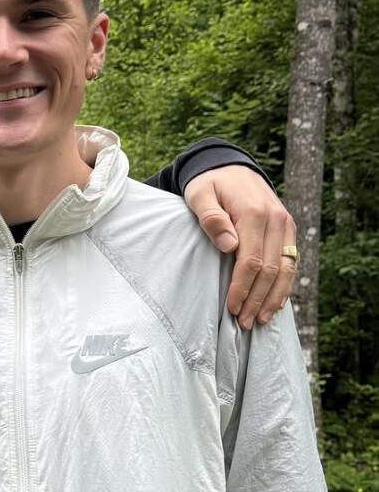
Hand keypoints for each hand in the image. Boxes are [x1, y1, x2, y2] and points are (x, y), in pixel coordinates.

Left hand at [183, 166, 296, 328]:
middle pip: (270, 270)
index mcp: (255, 214)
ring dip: (274, 297)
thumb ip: (211, 217)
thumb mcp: (200, 194)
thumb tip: (229, 245)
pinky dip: (285, 285)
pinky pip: (291, 262)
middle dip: (257, 299)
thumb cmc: (210, 184)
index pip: (251, 261)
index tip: (232, 308)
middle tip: (245, 323)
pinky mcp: (287, 230)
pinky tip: (276, 303)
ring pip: (286, 269)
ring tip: (261, 320)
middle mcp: (277, 220)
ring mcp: (285, 226)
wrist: (231, 168)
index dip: (242, 288)